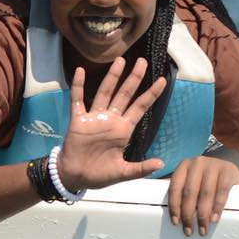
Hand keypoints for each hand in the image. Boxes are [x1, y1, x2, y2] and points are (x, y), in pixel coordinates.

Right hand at [56, 57, 167, 191]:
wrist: (75, 177)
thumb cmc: (99, 174)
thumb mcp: (123, 172)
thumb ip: (140, 168)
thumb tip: (161, 164)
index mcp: (123, 130)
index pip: (140, 107)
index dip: (151, 94)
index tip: (163, 81)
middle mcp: (111, 120)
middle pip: (125, 94)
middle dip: (134, 78)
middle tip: (143, 62)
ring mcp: (94, 118)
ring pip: (105, 92)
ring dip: (112, 77)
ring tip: (120, 61)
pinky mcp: (78, 120)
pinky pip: (78, 100)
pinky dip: (78, 86)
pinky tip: (80, 71)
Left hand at [167, 155, 238, 236]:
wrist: (233, 174)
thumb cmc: (208, 181)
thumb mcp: (193, 182)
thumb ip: (181, 192)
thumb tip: (167, 214)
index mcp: (184, 166)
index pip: (175, 188)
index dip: (174, 207)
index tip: (175, 223)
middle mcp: (197, 162)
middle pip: (189, 193)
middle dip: (188, 214)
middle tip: (189, 231)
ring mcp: (213, 165)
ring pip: (205, 194)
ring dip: (202, 215)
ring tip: (202, 230)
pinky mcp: (228, 171)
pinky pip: (221, 192)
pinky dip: (217, 207)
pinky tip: (214, 219)